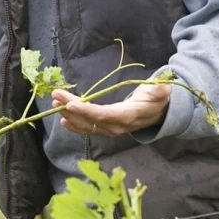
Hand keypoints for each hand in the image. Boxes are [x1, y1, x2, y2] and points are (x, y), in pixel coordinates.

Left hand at [51, 84, 171, 136]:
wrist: (157, 114)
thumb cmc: (156, 100)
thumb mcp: (160, 93)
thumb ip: (160, 91)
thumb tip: (163, 88)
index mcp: (126, 116)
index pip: (103, 115)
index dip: (86, 111)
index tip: (71, 104)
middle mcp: (115, 126)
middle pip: (89, 119)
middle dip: (71, 109)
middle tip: (56, 97)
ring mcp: (109, 130)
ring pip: (85, 125)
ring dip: (69, 115)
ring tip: (55, 104)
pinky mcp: (105, 129)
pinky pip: (87, 129)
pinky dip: (74, 124)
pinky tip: (63, 119)